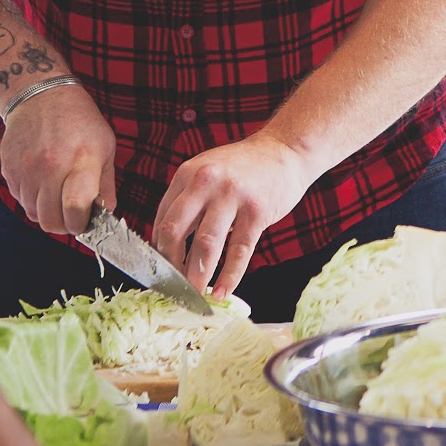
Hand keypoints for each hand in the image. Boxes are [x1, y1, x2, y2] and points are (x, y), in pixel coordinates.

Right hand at [0, 82, 116, 235]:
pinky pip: (20, 199)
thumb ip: (105, 185)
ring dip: (47, 212)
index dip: (81, 225)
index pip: (74, 210)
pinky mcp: (9, 170)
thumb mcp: (105, 147)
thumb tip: (106, 215)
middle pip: (50, 220)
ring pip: (33, 214)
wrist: (41, 97)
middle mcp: (50, 168)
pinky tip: (43, 182)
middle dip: (64, 225)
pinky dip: (32, 199)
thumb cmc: (81, 122)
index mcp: (81, 161)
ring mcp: (26, 170)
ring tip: (58, 194)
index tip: (86, 222)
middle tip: (72, 215)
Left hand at [153, 132, 314, 299]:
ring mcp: (232, 196)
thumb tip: (169, 244)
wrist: (286, 151)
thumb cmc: (245, 167)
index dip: (159, 249)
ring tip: (195, 295)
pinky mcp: (257, 211)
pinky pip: (239, 250)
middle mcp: (206, 182)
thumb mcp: (209, 172)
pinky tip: (224, 291)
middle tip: (173, 285)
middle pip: (176, 231)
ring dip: (197, 275)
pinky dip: (230, 275)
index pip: (163, 219)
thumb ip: (189, 200)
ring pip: (206, 244)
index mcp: (188, 174)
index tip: (162, 269)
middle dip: (172, 264)